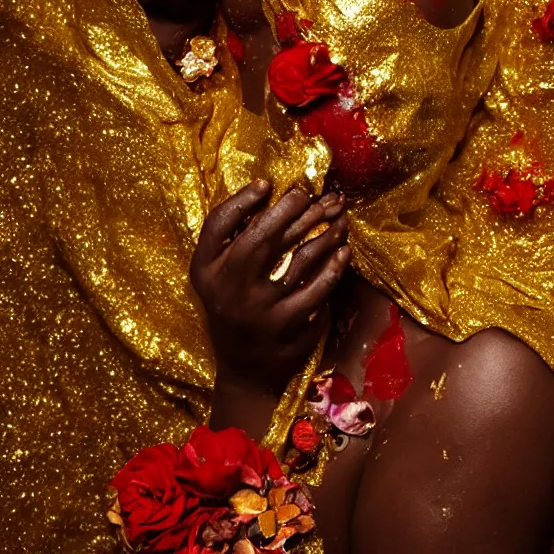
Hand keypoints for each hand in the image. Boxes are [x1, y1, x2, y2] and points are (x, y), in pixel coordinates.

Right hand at [190, 181, 349, 397]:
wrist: (244, 373)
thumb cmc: (234, 309)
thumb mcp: (217, 279)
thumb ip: (232, 242)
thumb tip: (267, 196)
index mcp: (206, 272)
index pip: (217, 226)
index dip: (240, 201)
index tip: (266, 184)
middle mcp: (228, 290)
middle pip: (261, 238)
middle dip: (292, 211)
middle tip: (315, 197)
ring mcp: (259, 311)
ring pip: (298, 260)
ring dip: (324, 233)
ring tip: (340, 217)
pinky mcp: (286, 328)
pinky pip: (317, 289)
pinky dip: (334, 267)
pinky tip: (344, 251)